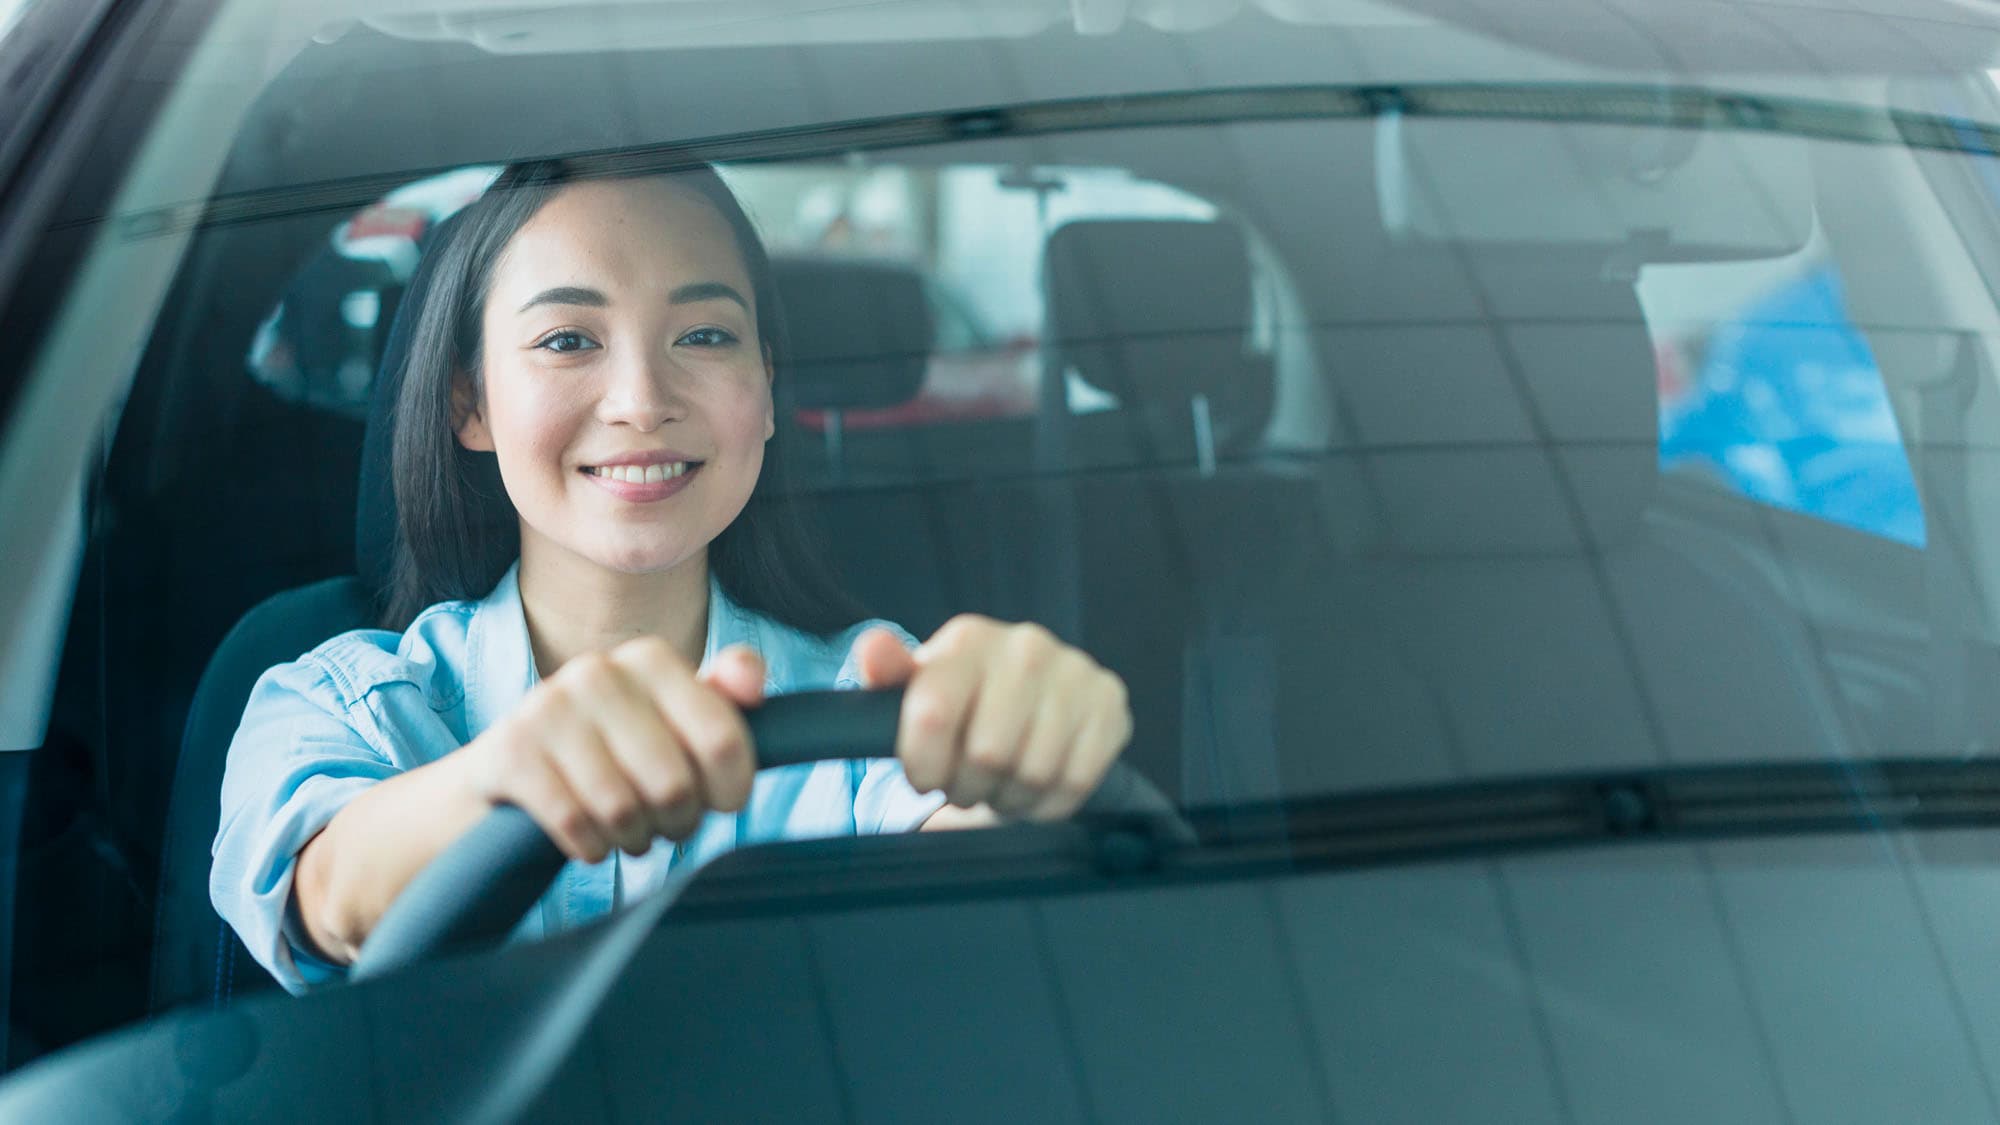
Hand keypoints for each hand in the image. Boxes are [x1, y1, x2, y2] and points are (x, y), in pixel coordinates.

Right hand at [461, 638, 765, 862]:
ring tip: (626, 829)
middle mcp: (598, 671)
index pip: (722, 739)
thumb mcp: (670, 721)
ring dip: (631, 838)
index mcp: (651, 659)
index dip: (730, 789)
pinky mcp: (510, 752)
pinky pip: (575, 824)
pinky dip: (589, 846)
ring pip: (622, 809)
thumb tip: (750, 682)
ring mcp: (548, 707)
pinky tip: (588, 837)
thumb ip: (721, 700)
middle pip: (674, 783)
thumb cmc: (611, 750)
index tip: (719, 802)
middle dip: (677, 820)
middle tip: (664, 821)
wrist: (510, 773)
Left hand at [853, 616, 1131, 820]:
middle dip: (969, 786)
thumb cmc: (962, 703)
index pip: (935, 715)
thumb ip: (886, 673)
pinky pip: (1075, 781)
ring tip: (998, 783)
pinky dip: (1047, 803)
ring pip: (1033, 773)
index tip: (925, 775)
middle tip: (966, 782)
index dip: (924, 765)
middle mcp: (1025, 646)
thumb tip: (874, 651)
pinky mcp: (1110, 703)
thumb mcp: (914, 690)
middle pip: (988, 754)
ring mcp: (1074, 672)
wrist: (1027, 702)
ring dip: (1008, 797)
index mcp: (969, 639)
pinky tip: (1032, 787)